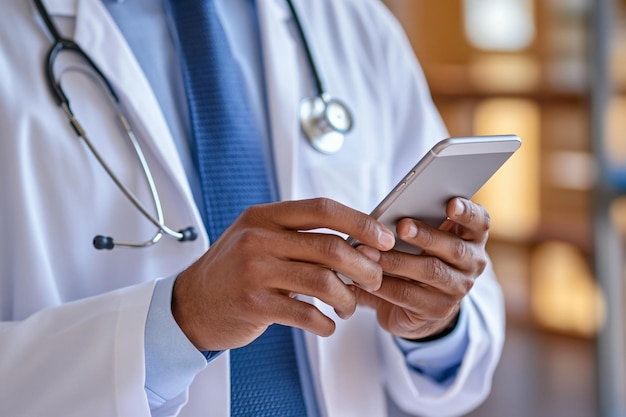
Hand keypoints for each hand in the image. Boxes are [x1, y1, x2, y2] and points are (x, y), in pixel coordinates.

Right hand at [172, 198, 395, 350]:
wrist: (192, 304)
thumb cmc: (237, 270)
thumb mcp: (260, 239)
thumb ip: (300, 237)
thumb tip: (360, 244)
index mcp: (264, 216)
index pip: (322, 210)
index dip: (360, 222)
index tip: (384, 238)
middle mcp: (258, 238)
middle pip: (330, 247)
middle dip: (364, 266)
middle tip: (375, 279)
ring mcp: (254, 271)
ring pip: (323, 281)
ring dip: (348, 298)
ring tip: (350, 307)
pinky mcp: (254, 304)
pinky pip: (305, 313)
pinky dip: (325, 323)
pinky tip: (327, 325)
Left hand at [355, 197, 489, 339]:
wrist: (419, 308)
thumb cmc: (416, 259)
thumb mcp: (420, 241)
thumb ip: (409, 223)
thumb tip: (377, 213)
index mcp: (470, 237)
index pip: (479, 222)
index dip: (467, 212)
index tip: (451, 204)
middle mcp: (471, 263)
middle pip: (454, 247)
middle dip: (426, 235)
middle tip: (402, 226)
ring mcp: (457, 289)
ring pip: (430, 271)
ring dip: (398, 260)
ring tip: (370, 252)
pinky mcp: (436, 309)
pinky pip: (408, 294)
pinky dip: (384, 284)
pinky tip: (365, 277)